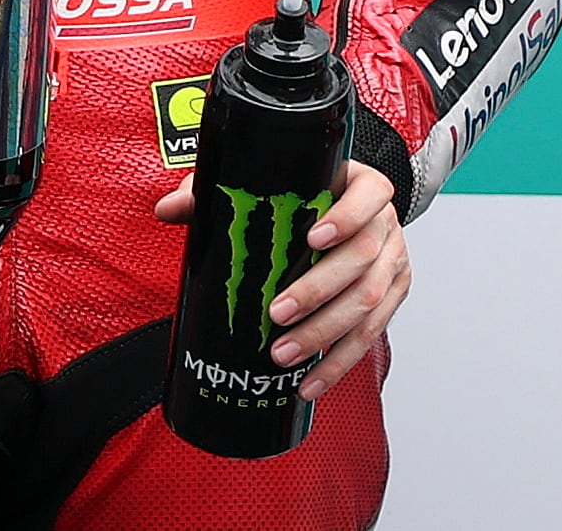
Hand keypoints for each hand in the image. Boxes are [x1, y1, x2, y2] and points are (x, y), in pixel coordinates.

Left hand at [154, 160, 406, 399]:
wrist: (343, 208)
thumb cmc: (302, 194)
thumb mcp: (263, 182)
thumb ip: (216, 191)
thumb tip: (168, 210)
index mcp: (363, 186)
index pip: (369, 195)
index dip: (345, 217)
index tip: (311, 237)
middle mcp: (386, 226)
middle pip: (362, 260)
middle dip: (317, 291)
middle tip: (277, 311)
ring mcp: (393, 264)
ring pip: (369, 304)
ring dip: (324, 334)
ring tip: (284, 353)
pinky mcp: (392, 298)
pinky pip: (370, 335)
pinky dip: (339, 360)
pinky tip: (312, 379)